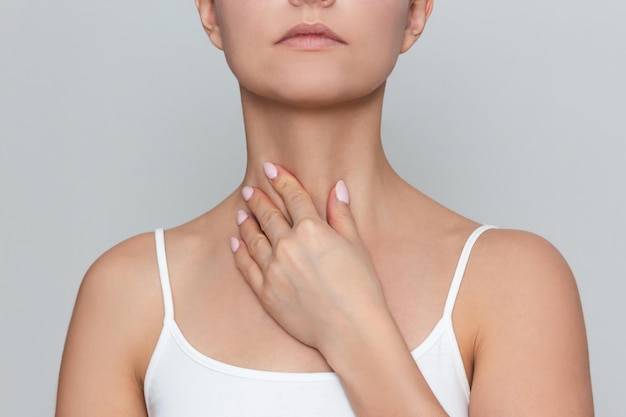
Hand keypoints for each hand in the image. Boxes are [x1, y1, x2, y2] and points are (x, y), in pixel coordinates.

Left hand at [230, 162, 387, 354]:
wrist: (352, 329)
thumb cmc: (361, 290)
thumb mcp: (356, 245)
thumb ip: (341, 214)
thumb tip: (337, 187)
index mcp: (312, 230)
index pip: (293, 196)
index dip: (281, 180)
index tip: (271, 169)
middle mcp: (288, 245)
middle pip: (269, 215)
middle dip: (258, 199)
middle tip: (249, 190)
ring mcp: (274, 269)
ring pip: (253, 238)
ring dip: (246, 222)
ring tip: (241, 212)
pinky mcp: (266, 292)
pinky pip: (246, 266)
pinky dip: (239, 251)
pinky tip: (235, 242)